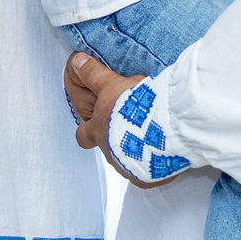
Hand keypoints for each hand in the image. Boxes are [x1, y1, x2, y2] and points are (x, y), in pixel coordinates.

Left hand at [64, 52, 160, 187]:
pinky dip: (153, 166)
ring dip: (135, 152)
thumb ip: (93, 74)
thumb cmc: (134, 106)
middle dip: (114, 143)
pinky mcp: (147, 179)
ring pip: (127, 163)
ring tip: (152, 138)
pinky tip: (164, 153)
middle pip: (106, 151)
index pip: (82, 135)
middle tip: (130, 131)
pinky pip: (148, 174)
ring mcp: (127, 169)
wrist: (162, 126)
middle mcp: (109, 154)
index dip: (87, 130)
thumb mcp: (111, 84)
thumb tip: (77, 61)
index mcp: (97, 132)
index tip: (97, 124)